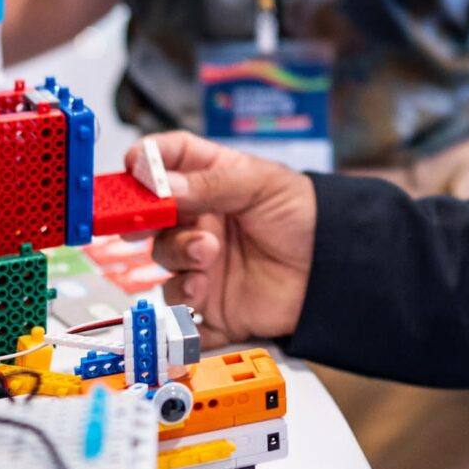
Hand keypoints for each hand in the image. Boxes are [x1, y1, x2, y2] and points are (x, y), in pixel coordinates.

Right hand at [144, 133, 316, 341]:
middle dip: (150, 220)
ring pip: (163, 262)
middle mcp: (202, 223)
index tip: (133, 166)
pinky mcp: (211, 304)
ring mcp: (204, 264)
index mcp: (214, 183)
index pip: (170, 161)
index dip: (147, 160)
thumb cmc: (306, 217)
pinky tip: (203, 292)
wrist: (336, 270)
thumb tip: (161, 185)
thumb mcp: (262, 185)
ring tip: (207, 255)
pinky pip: (180, 308)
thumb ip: (211, 184)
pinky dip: (184, 301)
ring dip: (177, 258)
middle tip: (149, 221)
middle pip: (155, 219)